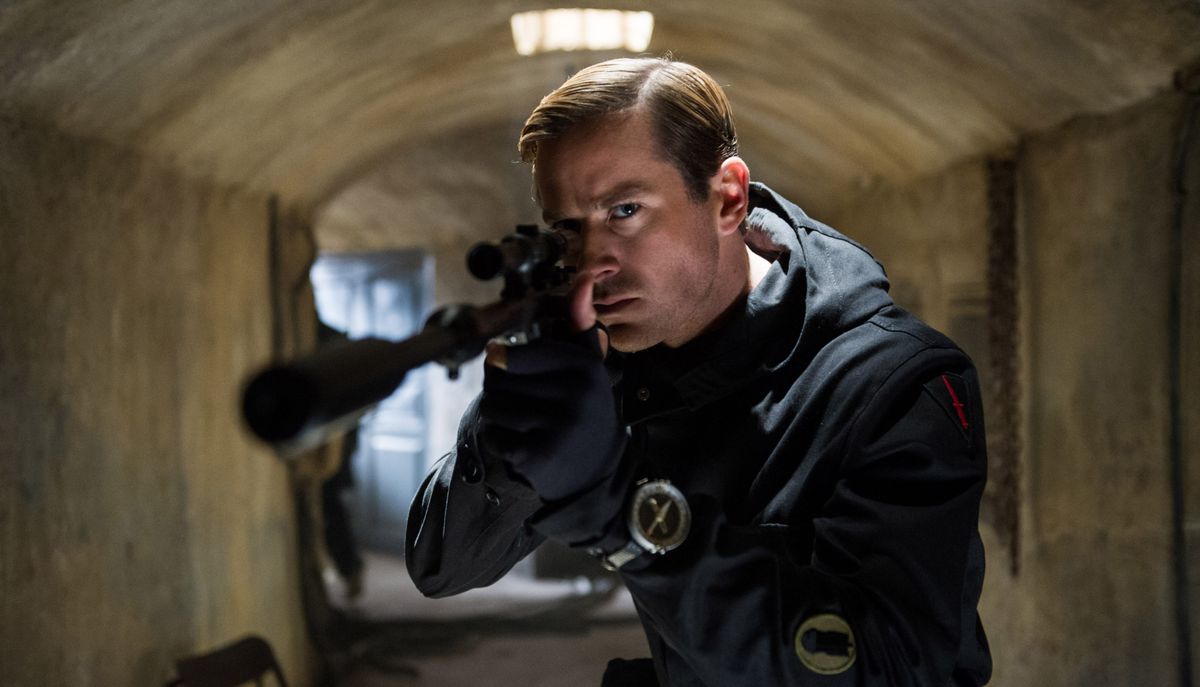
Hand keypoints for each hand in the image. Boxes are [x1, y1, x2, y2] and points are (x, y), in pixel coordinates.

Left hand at [479, 312, 621, 500]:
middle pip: (498, 380)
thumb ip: (581, 327)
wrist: (596, 471)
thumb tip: (583, 281)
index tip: (500, 360)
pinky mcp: (540, 456)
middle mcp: (576, 394)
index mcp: (584, 366)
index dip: (501, 359)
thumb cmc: (585, 409)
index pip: (516, 353)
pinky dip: (500, 442)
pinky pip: (495, 437)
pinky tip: (524, 445)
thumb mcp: (588, 366)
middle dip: (499, 389)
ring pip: (493, 408)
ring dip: (498, 417)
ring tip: (523, 423)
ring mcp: (559, 427)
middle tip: (521, 401)